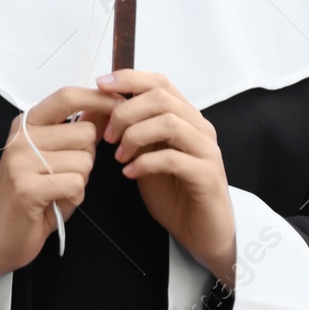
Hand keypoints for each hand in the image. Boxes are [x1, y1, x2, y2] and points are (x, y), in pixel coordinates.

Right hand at [0, 86, 120, 286]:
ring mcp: (20, 162)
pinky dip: (74, 197)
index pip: (66, 97)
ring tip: (58, 190)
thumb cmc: (32, 196)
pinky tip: (56, 202)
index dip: (98, 99)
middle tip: (66, 174)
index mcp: (26, 124)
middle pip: (85, 132)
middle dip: (88, 157)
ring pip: (84, 161)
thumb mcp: (55, 157)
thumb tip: (106, 107)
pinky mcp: (27, 188)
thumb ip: (77, 132)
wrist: (1, 236)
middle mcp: (20, 138)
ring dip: (81, 180)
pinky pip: (76, 184)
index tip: (119, 104)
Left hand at [99, 69, 236, 286]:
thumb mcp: (145, 153)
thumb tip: (102, 108)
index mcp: (185, 117)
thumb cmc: (173, 191)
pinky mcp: (207, 175)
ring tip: (119, 156)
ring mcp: (206, 150)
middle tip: (108, 136)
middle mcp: (199, 127)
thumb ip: (132, 130)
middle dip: (126, 111)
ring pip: (169, 123)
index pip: (159, 82)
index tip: (101, 85)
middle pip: (161, 97)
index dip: (129, 78)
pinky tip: (131, 173)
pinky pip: (174, 158)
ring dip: (135, 136)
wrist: (201, 231)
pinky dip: (146, 163)